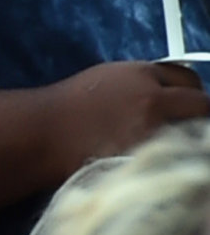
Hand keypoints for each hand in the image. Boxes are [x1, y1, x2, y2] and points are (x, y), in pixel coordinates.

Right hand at [48, 59, 208, 177]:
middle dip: (197, 114)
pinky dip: (168, 158)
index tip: (188, 104)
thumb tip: (174, 91)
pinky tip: (153, 159)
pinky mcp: (142, 159)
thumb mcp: (110, 77)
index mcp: (142, 75)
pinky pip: (171, 157)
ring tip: (166, 144)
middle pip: (201, 105)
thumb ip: (146, 80)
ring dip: (185, 138)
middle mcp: (151, 101)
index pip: (190, 79)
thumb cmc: (69, 107)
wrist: (41, 135)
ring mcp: (149, 132)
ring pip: (191, 134)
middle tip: (187, 127)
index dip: (191, 93)